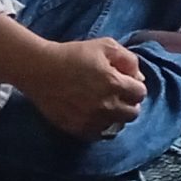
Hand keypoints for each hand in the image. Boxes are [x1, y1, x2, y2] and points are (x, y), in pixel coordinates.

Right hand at [19, 38, 147, 139]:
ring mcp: (91, 120)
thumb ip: (128, 60)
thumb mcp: (106, 46)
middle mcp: (105, 105)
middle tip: (117, 96)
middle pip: (132, 113)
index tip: (125, 83)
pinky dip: (99, 126)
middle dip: (129, 103)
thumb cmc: (73, 54)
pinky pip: (98, 134)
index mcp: (114, 83)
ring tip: (104, 106)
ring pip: (116, 125)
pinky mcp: (76, 129)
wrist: (40, 69)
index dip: (134, 86)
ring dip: (115, 116)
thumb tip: (139, 78)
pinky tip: (93, 115)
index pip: (140, 93)